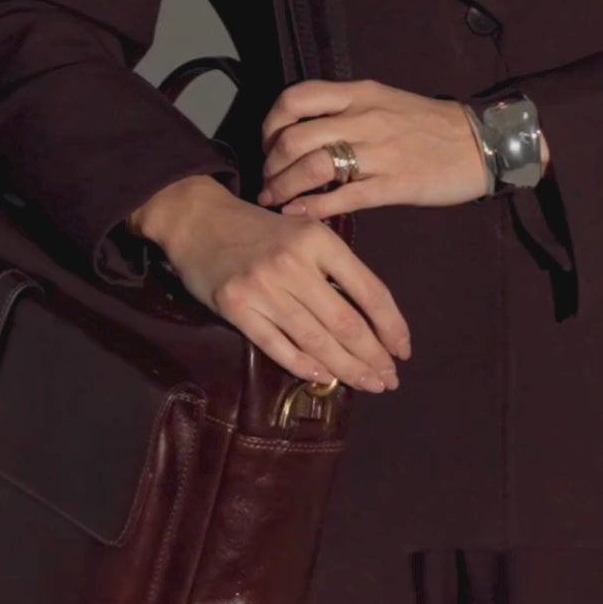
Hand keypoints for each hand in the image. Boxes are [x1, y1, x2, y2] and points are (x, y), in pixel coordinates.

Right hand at [126, 174, 409, 391]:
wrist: (199, 219)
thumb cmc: (260, 230)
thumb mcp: (304, 233)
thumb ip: (334, 270)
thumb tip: (372, 322)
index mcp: (319, 240)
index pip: (370, 291)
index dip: (391, 326)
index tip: (403, 351)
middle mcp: (294, 264)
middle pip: (346, 323)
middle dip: (373, 357)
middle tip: (389, 379)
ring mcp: (263, 288)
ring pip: (316, 340)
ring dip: (347, 369)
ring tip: (367, 384)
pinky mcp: (237, 307)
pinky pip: (278, 346)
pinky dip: (304, 366)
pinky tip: (324, 378)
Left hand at [256, 78, 492, 219]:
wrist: (480, 143)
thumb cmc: (429, 124)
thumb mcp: (384, 101)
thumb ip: (345, 110)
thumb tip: (301, 130)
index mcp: (359, 94)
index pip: (296, 98)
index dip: (271, 123)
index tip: (268, 144)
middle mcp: (364, 118)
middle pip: (296, 137)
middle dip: (270, 164)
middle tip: (267, 180)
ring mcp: (379, 152)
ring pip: (313, 167)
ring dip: (284, 187)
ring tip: (275, 200)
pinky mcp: (393, 185)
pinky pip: (342, 197)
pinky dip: (312, 208)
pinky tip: (297, 215)